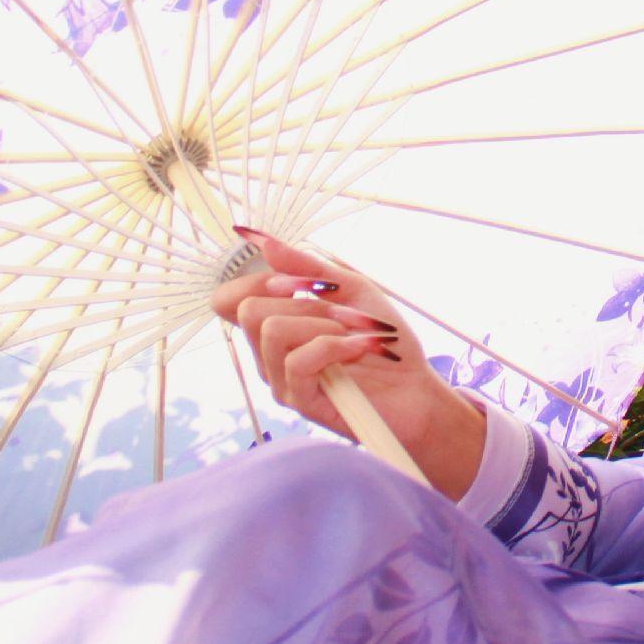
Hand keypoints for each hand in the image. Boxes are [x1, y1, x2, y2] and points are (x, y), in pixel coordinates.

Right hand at [211, 227, 485, 495]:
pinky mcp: (301, 402)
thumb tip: (263, 241)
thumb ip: (307, 268)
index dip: (254, 279)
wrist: (416, 388)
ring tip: (354, 333)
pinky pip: (298, 361)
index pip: (227, 299)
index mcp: (275, 326)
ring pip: (272, 331)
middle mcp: (269, 355)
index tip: (299, 281)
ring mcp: (281, 381)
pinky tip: (359, 348)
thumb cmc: (384, 341)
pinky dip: (334, 346)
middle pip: (249, 309)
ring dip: (322, 322)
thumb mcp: (350, 291)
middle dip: (302, 299)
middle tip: (343, 312)